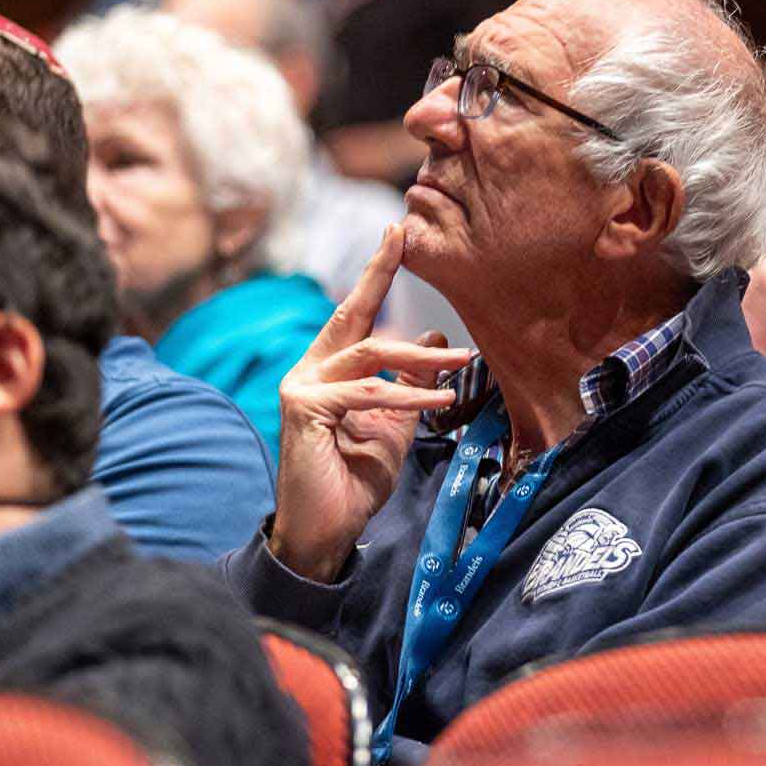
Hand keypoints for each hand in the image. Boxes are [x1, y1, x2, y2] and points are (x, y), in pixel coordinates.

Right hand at [270, 225, 472, 581]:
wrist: (325, 531)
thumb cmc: (354, 480)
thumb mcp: (395, 424)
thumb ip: (411, 384)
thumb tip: (435, 339)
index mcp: (328, 370)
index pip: (356, 314)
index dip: (376, 273)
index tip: (397, 233)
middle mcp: (309, 370)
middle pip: (352, 314)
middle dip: (380, 273)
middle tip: (406, 238)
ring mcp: (302, 388)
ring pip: (370, 354)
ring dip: (421, 357)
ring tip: (463, 361)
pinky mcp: (305, 410)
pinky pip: (366, 393)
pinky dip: (407, 394)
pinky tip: (440, 397)